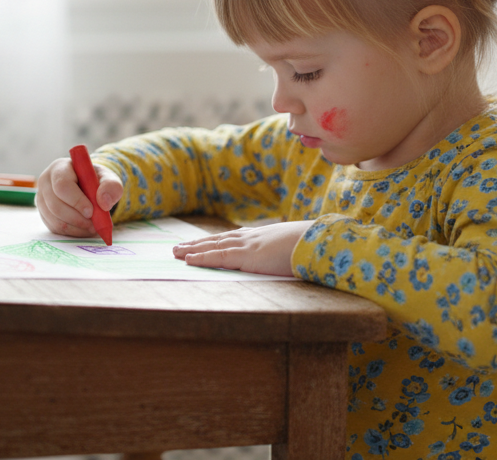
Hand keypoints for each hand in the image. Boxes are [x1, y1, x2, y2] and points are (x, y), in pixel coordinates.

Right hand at [35, 156, 122, 237]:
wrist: (88, 187)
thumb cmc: (96, 180)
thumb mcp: (108, 178)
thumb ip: (111, 186)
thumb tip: (103, 203)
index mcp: (59, 168)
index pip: (62, 185)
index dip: (76, 200)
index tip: (91, 211)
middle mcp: (45, 183)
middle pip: (55, 205)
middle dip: (77, 218)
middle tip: (94, 224)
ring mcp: (42, 199)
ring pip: (55, 219)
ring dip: (76, 227)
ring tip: (93, 227)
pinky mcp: (44, 214)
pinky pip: (55, 228)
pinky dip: (72, 232)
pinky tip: (85, 228)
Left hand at [172, 220, 313, 276]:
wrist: (321, 241)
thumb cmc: (313, 246)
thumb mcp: (296, 250)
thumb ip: (286, 253)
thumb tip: (289, 260)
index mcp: (263, 237)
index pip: (233, 238)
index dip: (215, 241)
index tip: (202, 242)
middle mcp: (252, 238)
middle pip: (218, 240)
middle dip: (198, 244)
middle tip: (178, 246)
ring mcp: (249, 246)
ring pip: (213, 247)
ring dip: (193, 249)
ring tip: (176, 252)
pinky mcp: (248, 256)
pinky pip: (219, 257)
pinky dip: (201, 258)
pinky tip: (188, 260)